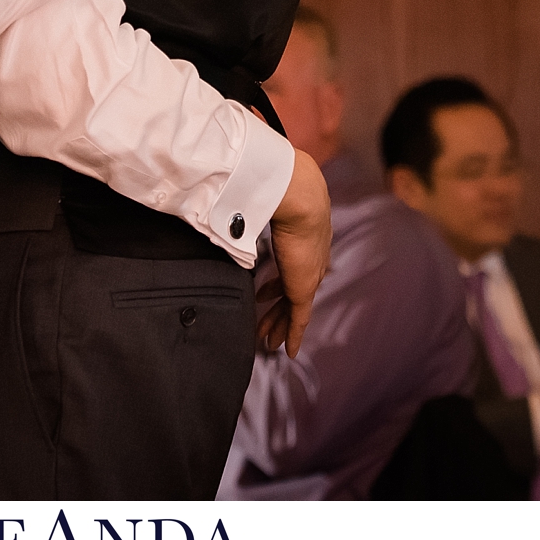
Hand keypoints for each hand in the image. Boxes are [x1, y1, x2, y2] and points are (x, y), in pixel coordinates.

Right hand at [258, 151, 331, 354]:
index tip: (264, 292)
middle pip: (292, 289)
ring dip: (279, 324)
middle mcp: (311, 257)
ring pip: (293, 307)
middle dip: (277, 308)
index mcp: (306, 237)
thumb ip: (251, 208)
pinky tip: (288, 350)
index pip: (291, 266)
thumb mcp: (265, 200)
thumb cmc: (280, 188)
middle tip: (265, 323)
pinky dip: (293, 335)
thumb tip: (227, 201)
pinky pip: (298, 319)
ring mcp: (310, 273)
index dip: (277, 282)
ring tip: (269, 340)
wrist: (300, 195)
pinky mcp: (305, 288)